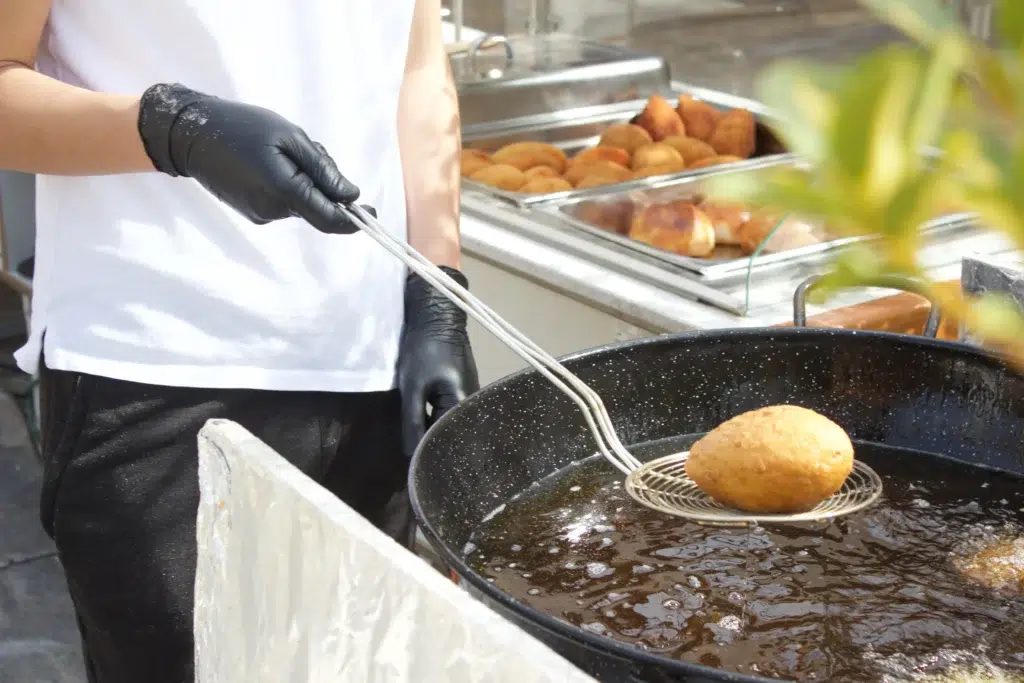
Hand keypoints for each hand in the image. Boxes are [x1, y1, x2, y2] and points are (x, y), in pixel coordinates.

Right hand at [137, 83, 361, 233]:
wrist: (192, 134)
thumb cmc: (243, 127)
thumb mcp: (290, 137)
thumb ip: (323, 169)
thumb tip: (351, 196)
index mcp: (284, 191)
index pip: (330, 219)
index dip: (355, 220)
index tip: (372, 213)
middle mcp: (273, 211)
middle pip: (318, 208)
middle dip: (324, 186)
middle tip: (308, 151)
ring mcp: (261, 215)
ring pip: (301, 205)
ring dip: (304, 184)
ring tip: (280, 152)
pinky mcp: (253, 213)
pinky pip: (284, 204)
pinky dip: (289, 187)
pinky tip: (268, 163)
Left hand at [398, 267, 479, 457]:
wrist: (438, 315)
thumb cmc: (425, 350)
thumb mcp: (413, 388)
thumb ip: (414, 423)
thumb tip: (412, 455)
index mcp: (462, 406)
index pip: (449, 443)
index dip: (433, 456)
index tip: (418, 469)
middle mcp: (472, 405)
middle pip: (456, 436)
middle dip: (438, 448)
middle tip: (419, 463)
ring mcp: (471, 396)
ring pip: (454, 426)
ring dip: (439, 435)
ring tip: (422, 450)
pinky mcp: (464, 389)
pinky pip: (453, 414)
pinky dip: (441, 423)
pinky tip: (428, 429)